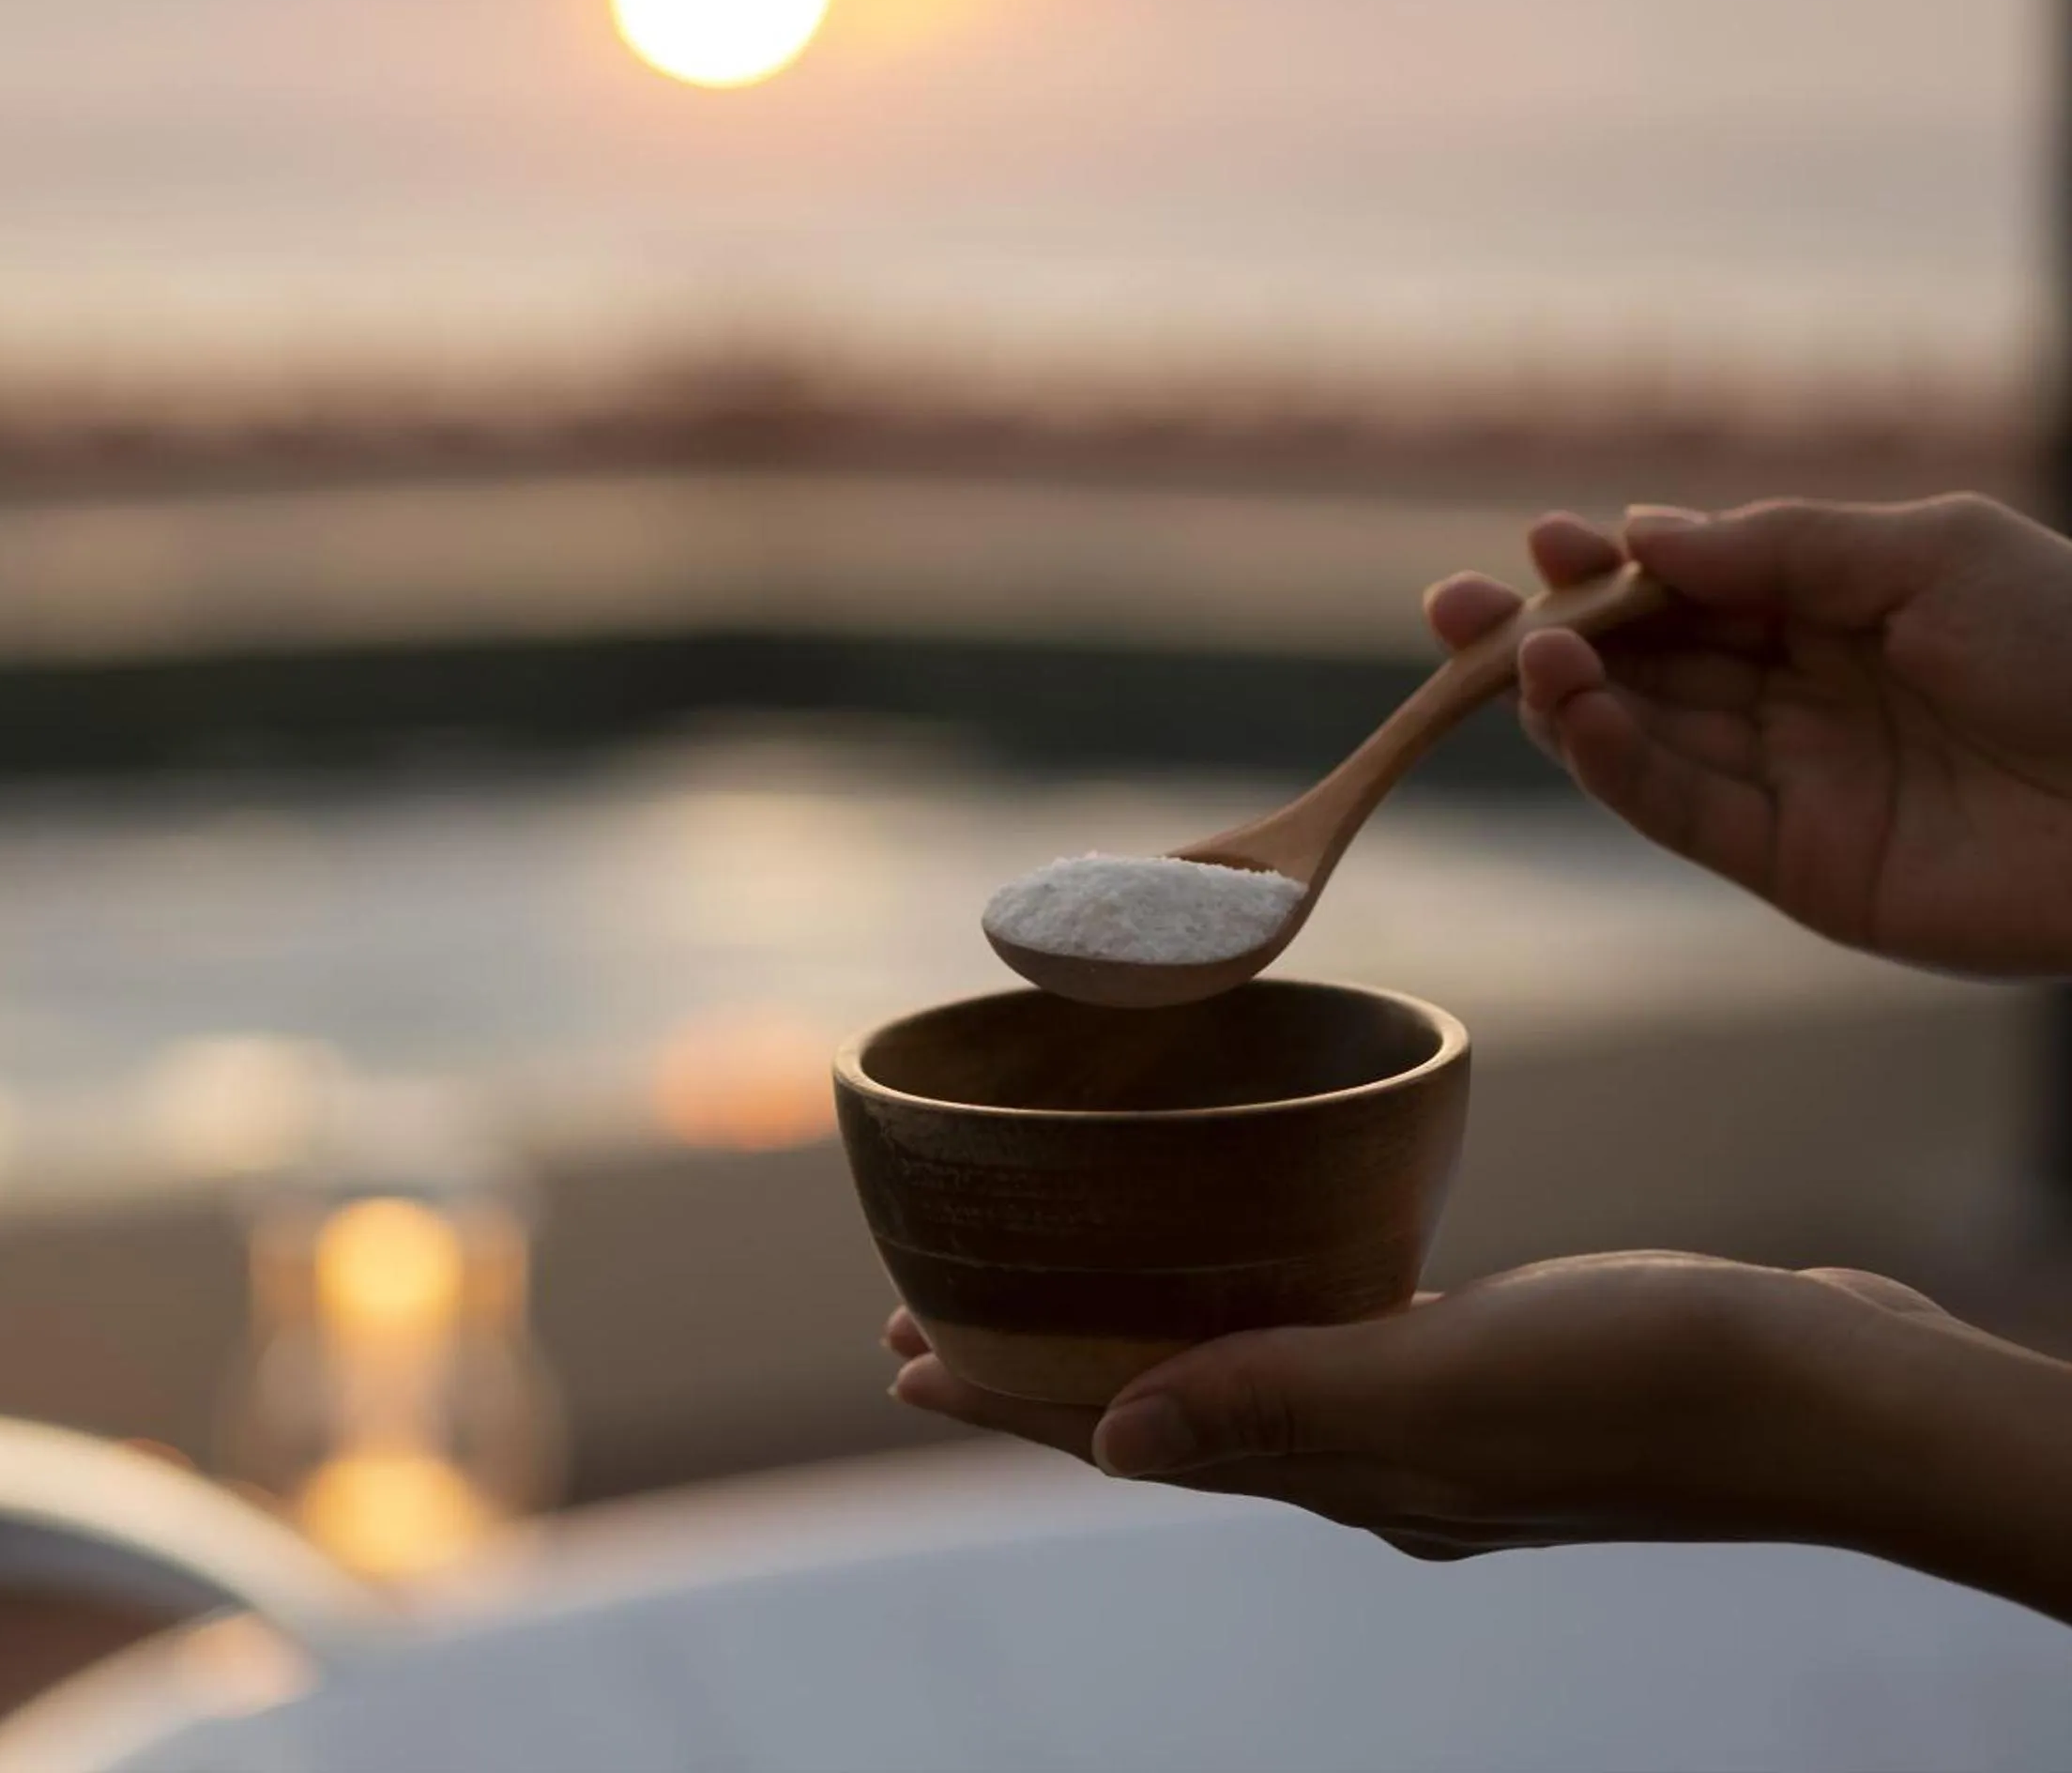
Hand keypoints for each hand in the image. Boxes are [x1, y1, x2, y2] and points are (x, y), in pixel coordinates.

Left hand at [886, 1254, 2071, 1619]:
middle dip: (1046, 1368)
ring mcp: (1430, 1420)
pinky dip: (1256, 1309)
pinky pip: (1326, 1339)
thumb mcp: (1449, 1385)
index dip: (1012, 1394)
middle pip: (1162, 1408)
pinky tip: (1255, 1267)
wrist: (1832, 1393)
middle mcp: (1370, 1458)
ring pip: (1237, 1376)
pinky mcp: (1490, 1368)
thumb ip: (1285, 1403)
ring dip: (1138, 1339)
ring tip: (1058, 1293)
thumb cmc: (1651, 1380)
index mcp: (1344, 1469)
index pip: (1133, 1430)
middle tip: (932, 1317)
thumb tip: (1116, 1435)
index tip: (904, 1353)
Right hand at [1423, 494, 2071, 976]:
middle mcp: (1799, 693)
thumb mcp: (1928, 552)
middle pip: (1639, 662)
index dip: (1605, 567)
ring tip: (1521, 656)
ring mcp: (1791, 781)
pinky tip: (1574, 718)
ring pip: (1639, 736)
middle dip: (1540, 631)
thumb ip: (1778, 547)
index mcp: (1837, 608)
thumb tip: (1638, 539)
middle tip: (1451, 607)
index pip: (1689, 585)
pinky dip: (1612, 766)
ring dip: (1564, 697)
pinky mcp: (1793, 864)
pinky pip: (1678, 810)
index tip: (1538, 540)